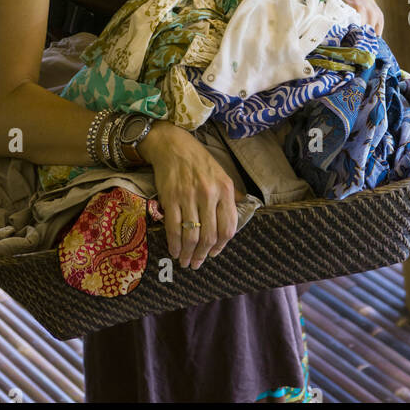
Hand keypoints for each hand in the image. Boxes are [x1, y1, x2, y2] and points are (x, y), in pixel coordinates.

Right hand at [138, 121, 238, 269]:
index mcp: (225, 189)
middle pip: (210, 236)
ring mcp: (189, 196)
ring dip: (188, 253)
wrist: (173, 145)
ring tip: (185, 261)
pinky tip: (175, 250)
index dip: (221, 246)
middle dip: (202, 255)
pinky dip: (174, 244)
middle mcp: (209, 194)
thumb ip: (230, 196)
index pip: (228, 227)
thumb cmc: (198, 160)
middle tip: (197, 263)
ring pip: (191, 235)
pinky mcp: (171, 198)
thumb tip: (239, 214)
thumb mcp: (222, 173)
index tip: (214, 253)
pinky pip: (174, 227)